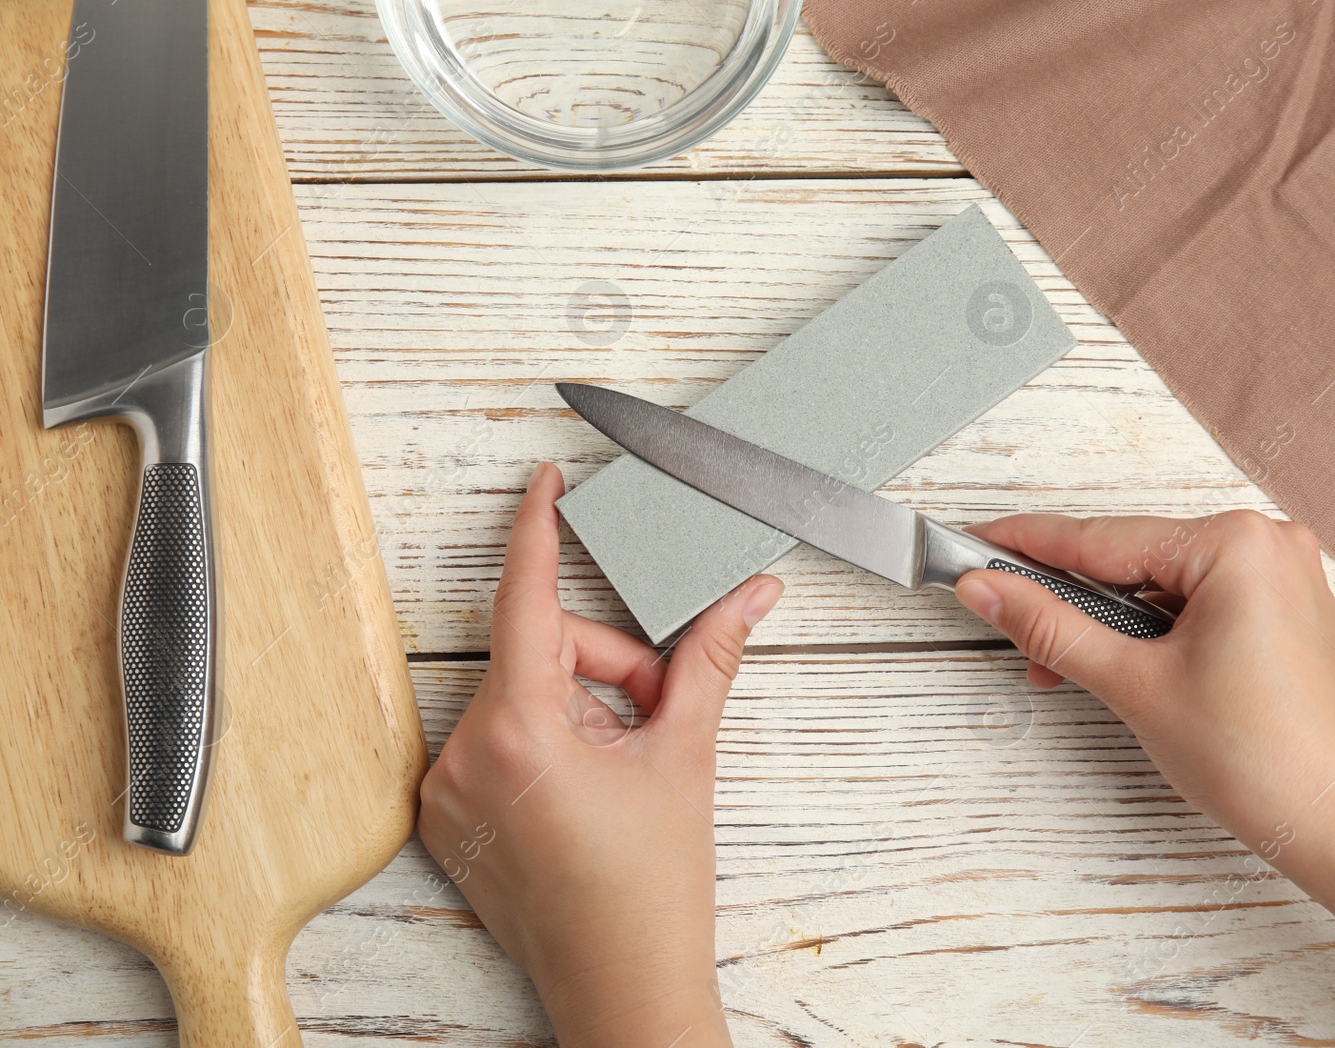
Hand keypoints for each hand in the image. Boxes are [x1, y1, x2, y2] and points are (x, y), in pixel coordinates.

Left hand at [418, 462, 783, 1047]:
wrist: (623, 988)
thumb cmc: (652, 892)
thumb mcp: (685, 755)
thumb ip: (710, 659)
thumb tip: (750, 595)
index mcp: (518, 731)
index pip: (524, 601)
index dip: (536, 531)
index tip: (542, 484)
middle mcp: (464, 756)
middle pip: (538, 655)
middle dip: (605, 668)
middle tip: (653, 714)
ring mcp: (448, 793)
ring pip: (519, 697)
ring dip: (578, 708)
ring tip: (622, 766)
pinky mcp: (446, 819)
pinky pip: (497, 740)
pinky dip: (546, 741)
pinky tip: (585, 789)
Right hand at [952, 510, 1334, 1046]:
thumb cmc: (1261, 756)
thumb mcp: (1131, 683)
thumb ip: (1050, 627)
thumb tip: (990, 590)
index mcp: (1234, 543)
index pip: (1101, 539)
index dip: (1027, 546)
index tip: (978, 543)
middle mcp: (1267, 543)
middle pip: (1132, 560)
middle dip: (1068, 599)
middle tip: (1007, 618)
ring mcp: (1283, 575)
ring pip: (1162, 585)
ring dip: (1109, 624)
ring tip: (1062, 667)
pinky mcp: (1287, 609)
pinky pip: (1198, 603)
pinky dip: (1154, 631)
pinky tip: (1120, 665)